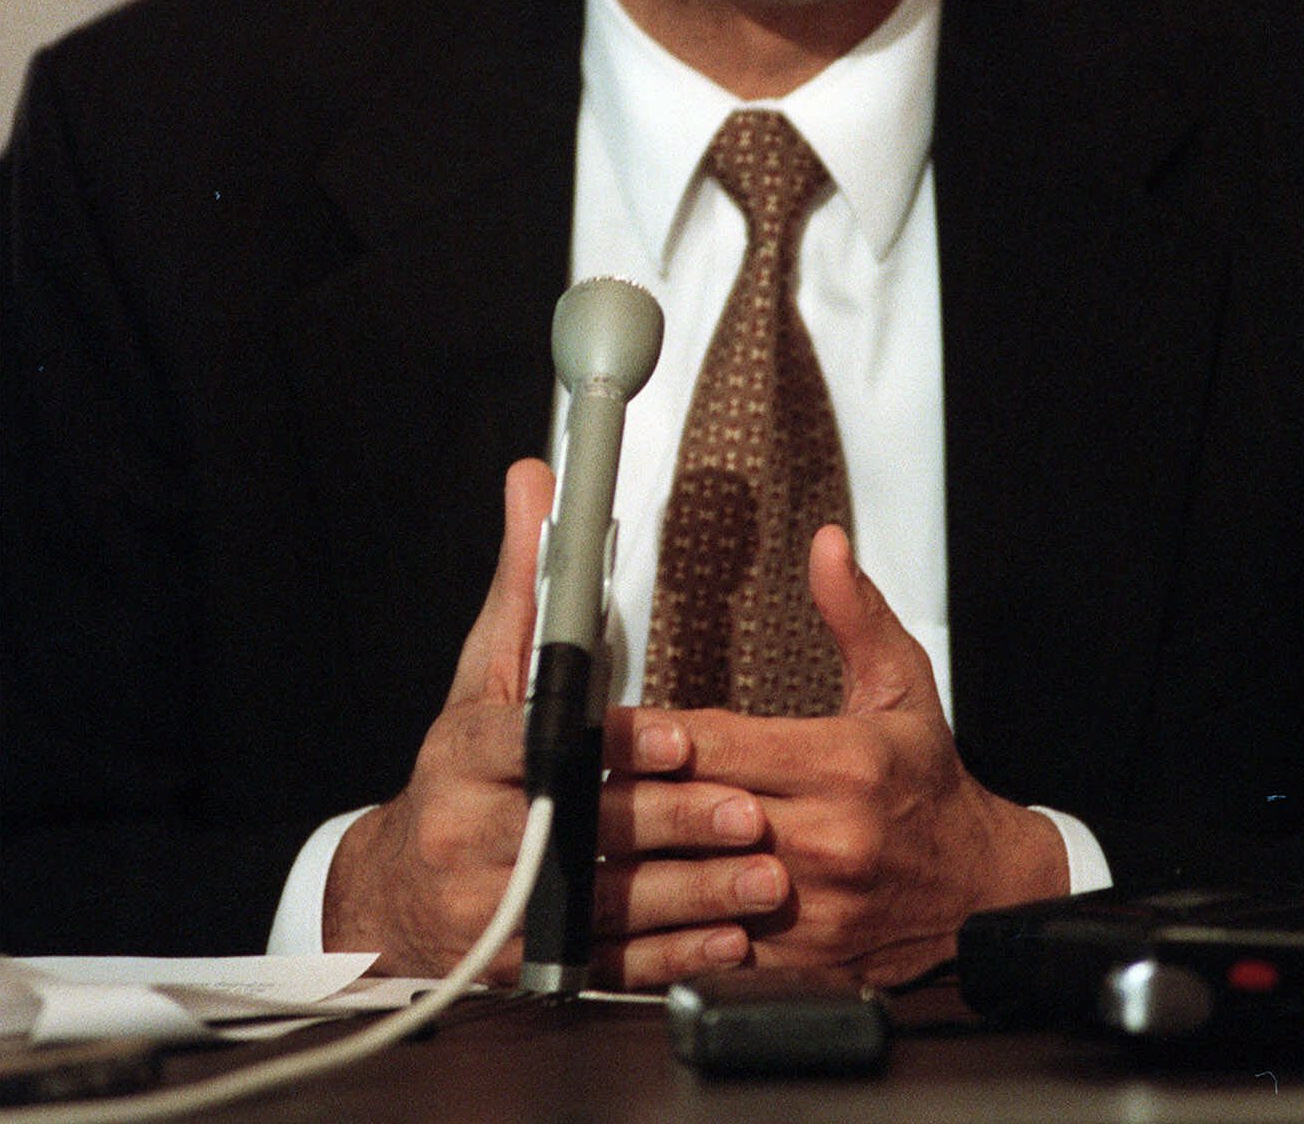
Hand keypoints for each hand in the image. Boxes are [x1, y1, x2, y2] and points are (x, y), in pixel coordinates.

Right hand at [323, 459, 789, 982]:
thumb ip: (525, 582)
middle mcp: (468, 836)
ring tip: (764, 880)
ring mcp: (494, 912)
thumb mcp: (483, 672)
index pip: (534, 744)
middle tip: (750, 812)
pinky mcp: (522, 969)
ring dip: (689, 898)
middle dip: (669, 823)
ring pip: (599, 907)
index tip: (681, 735)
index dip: (609, 742)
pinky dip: (669, 961)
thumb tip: (536, 476)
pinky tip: (729, 945)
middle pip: (577, 831)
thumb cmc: (463, 767)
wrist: (397, 894)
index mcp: (462, 757)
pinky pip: (603, 971)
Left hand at [624, 528, 1069, 985]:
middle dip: (628, 796)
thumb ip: (853, 612)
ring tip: (585, 843)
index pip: (715, 743)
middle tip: (572, 782)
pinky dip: (672, 930)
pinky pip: (714, 949)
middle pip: (693, 812)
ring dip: (636, 866)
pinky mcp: (803, 964)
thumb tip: (828, 545)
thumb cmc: (928, 781)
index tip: (605, 727)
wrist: (979, 888)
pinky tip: (636, 907)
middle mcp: (825, 836)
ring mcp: (811, 908)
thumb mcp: (902, 683)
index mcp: (841, 763)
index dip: (651, 734)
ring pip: (694, 885)